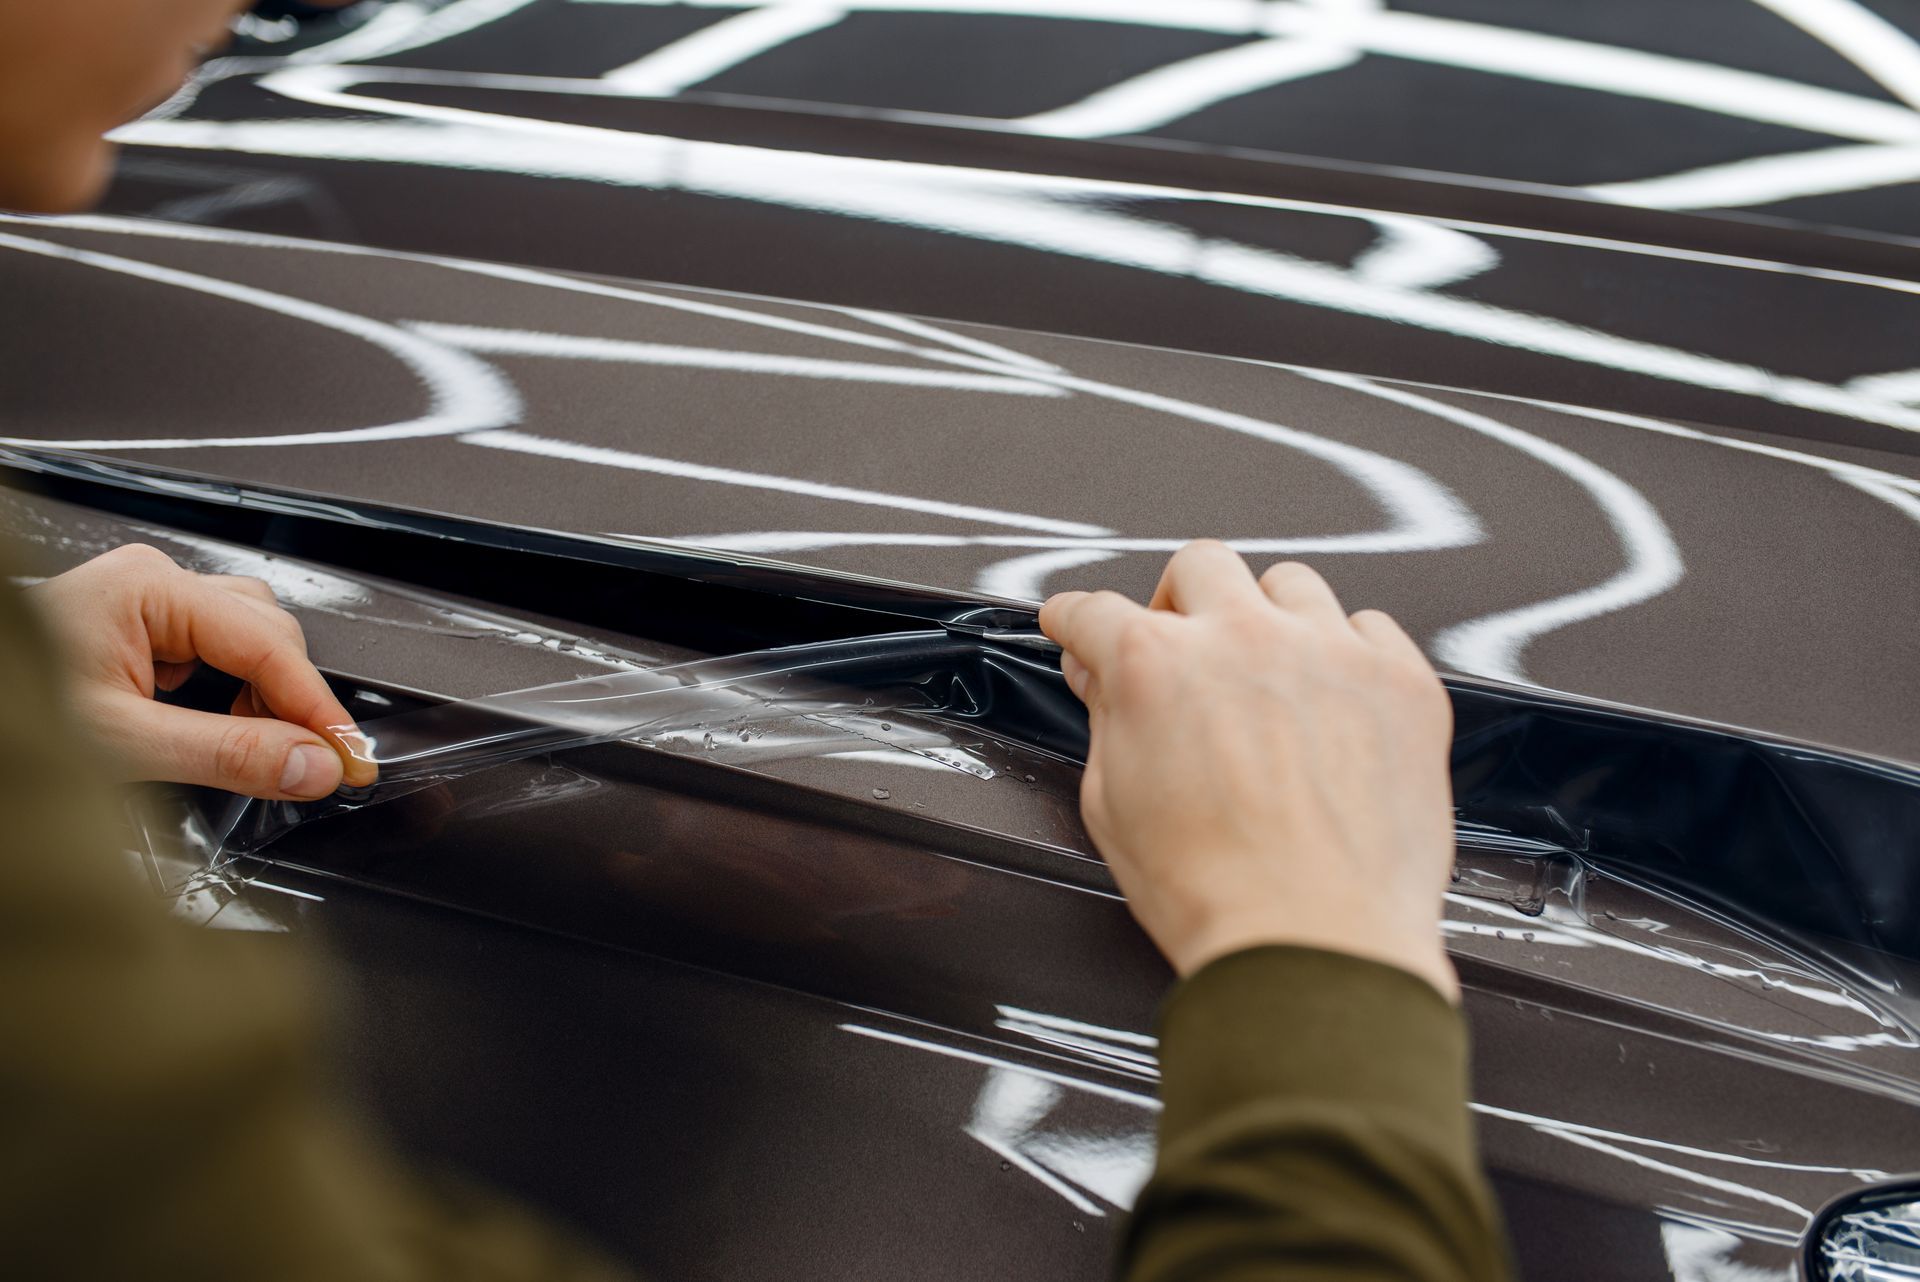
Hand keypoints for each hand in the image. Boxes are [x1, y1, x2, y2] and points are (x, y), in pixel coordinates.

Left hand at [27, 544, 375, 799]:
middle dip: (292, 702)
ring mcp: (146, 605)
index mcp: (144, 588)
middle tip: (309, 766)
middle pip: (269, 634)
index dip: (318, 707)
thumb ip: (227, 754)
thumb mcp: (119, 743)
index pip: (268, 644)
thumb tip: (310, 764)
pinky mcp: (140, 632)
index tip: (349, 758)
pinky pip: (218, 653)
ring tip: (257, 748)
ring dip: (263, 697)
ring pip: (249, 640)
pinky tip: (220, 730)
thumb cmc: (7, 714)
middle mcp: (150, 584)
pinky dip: (233, 695)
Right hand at [1040, 542, 1457, 999]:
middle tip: (1181, 643)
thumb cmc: (1219, 895)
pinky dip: (1347, 652)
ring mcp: (1329, 653)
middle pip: (1200, 566)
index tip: (1079, 625)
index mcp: (1156, 667)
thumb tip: (1104, 685)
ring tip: (1267, 671)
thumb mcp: (1114, 809)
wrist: (1316, 947)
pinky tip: (1333, 696)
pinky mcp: (1400, 682)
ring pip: (1289, 583)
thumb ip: (1106, 724)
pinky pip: (1371, 626)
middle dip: (1179, 600)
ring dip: (1267, 616)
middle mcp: (1243, 640)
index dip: (1077, 619)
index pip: (1095, 611)